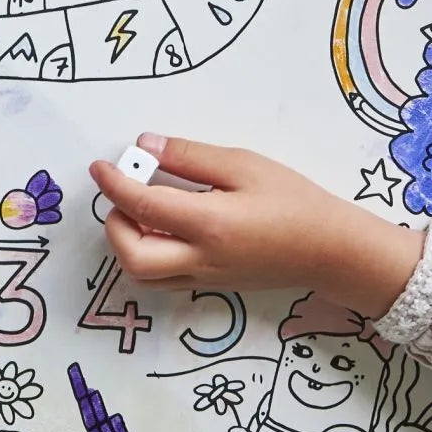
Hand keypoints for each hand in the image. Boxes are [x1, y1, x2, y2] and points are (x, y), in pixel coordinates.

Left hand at [88, 136, 425, 314]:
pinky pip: (165, 279)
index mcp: (208, 225)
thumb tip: (146, 145)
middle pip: (132, 257)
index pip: (141, 205)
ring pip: (143, 275)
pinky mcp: (213, 285)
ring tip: (142, 208)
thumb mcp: (244, 165)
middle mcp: (200, 259)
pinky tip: (163, 228)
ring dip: (128, 243)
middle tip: (123, 192)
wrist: (332, 250)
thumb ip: (191, 156)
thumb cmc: (295, 201)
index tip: (99, 166)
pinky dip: (149, 256)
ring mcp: (205, 278)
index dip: (112, 184)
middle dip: (113, 224)